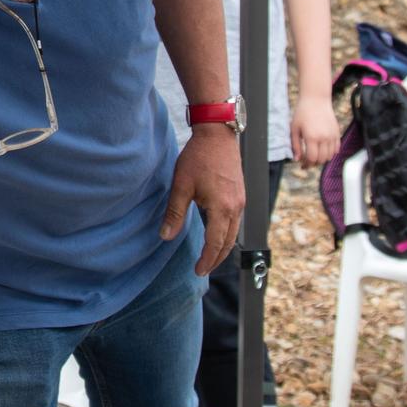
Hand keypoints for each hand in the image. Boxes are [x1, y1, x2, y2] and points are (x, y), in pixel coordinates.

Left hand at [161, 125, 244, 274]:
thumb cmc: (198, 158)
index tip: (198, 271)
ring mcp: (240, 201)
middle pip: (228, 242)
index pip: (215, 243)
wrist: (217, 135)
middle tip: (203, 269)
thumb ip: (175, 213)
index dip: (207, 259)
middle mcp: (236, 207)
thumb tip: (166, 236)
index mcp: (222, 208)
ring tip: (210, 258)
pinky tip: (217, 236)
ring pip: (234, 232)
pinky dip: (227, 234)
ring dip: (222, 247)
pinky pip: (235, 222)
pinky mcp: (240, 195)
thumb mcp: (181, 186)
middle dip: (216, 258)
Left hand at [291, 97, 340, 167]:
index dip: (307, 164)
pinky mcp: (337, 132)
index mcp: (312, 137)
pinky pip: (337, 149)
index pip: (312, 158)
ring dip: (322, 159)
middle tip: (308, 162)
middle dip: (314, 163)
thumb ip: (295, 146)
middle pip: (322, 159)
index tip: (303, 165)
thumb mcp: (294, 129)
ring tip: (315, 156)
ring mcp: (332, 135)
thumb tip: (297, 159)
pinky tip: (323, 151)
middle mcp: (324, 138)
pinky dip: (331, 153)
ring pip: (330, 156)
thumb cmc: (302, 113)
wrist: (316, 100)